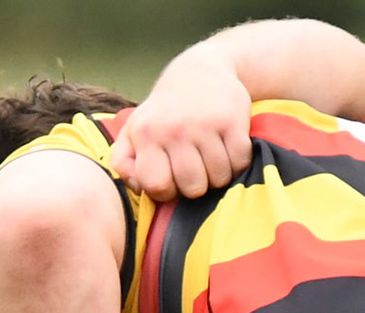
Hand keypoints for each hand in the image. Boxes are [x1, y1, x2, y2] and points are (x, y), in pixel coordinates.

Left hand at [109, 50, 253, 201]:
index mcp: (146, 134)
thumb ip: (124, 162)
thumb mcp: (134, 129)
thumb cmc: (164, 111)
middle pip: (193, 187)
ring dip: (218, 175)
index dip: (167, 191)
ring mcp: (204, 124)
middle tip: (194, 166)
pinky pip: (239, 163)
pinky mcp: (232, 121)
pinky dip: (237, 162)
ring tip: (210, 157)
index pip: (158, 186)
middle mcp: (173, 128)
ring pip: (219, 178)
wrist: (200, 70)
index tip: (171, 178)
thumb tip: (137, 187)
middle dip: (196, 185)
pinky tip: (226, 148)